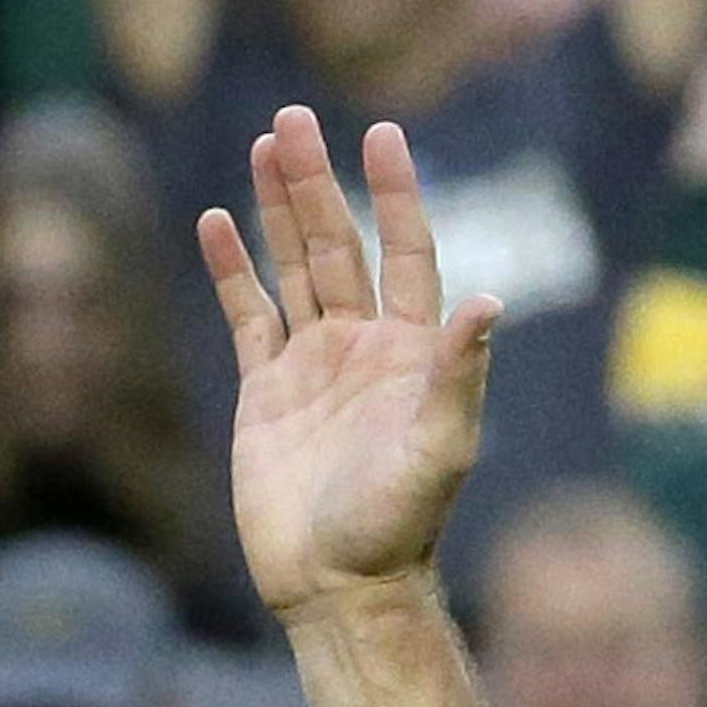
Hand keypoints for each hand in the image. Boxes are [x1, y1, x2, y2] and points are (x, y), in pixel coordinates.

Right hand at [196, 107, 500, 619]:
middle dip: (318, 183)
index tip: (384, 135)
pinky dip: (233, 270)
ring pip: (294, 269)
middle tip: (295, 120)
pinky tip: (217, 221)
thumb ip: (459, 375)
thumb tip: (489, 305)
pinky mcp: (267, 393)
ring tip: (264, 146)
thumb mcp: (439, 449)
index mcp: (413, 355)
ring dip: (279, 210)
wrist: (339, 586)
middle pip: (340, 247)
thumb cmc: (397, 526)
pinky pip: (248, 316)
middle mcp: (365, 350)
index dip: (397, 196)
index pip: (408, 255)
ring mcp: (314, 367)